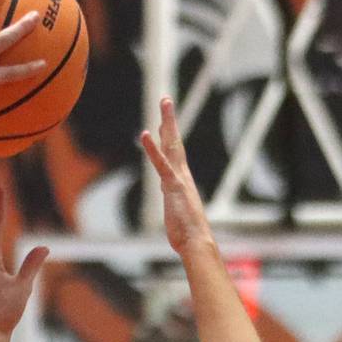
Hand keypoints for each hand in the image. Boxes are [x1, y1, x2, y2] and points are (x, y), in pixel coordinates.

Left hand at [141, 97, 213, 252]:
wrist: (196, 241)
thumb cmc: (188, 232)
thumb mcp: (177, 212)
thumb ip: (174, 202)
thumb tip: (173, 202)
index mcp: (181, 179)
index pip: (173, 152)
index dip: (168, 134)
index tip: (164, 120)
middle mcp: (182, 174)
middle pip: (174, 141)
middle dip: (170, 120)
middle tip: (166, 100)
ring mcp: (178, 178)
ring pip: (172, 144)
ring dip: (168, 122)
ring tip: (164, 103)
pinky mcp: (173, 186)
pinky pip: (161, 164)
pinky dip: (152, 149)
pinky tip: (144, 135)